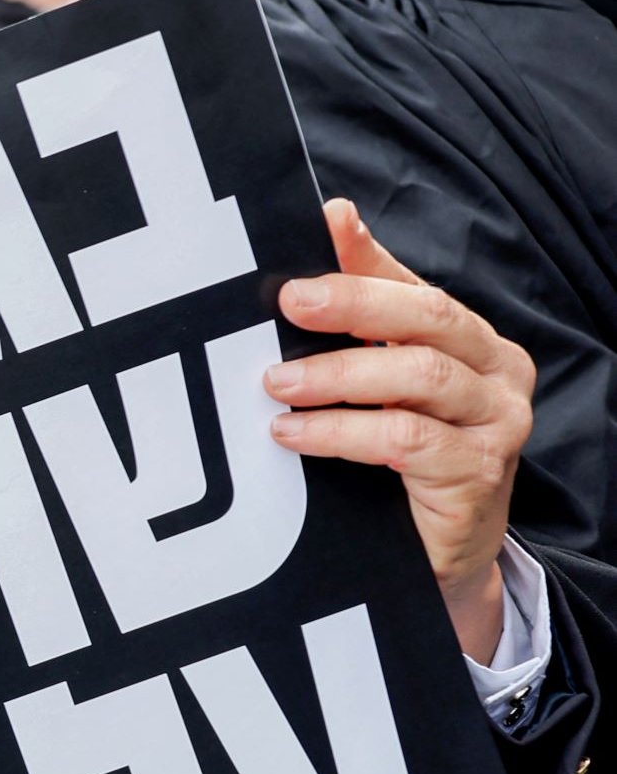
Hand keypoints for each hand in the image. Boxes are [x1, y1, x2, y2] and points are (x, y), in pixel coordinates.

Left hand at [264, 200, 534, 660]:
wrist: (437, 556)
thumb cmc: (403, 460)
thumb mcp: (377, 385)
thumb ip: (359, 314)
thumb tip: (333, 218)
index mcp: (473, 339)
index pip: (416, 286)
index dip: (363, 263)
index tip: (313, 240)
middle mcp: (498, 372)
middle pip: (427, 318)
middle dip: (352, 305)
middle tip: (288, 304)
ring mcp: (497, 423)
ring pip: (418, 376)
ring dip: (336, 376)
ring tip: (276, 384)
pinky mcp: (480, 473)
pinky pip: (406, 438)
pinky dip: (342, 431)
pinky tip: (293, 434)